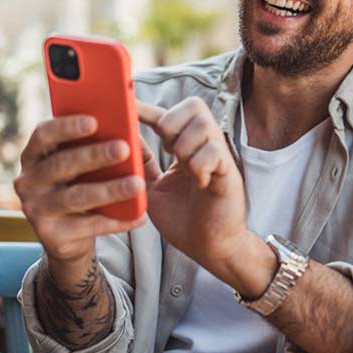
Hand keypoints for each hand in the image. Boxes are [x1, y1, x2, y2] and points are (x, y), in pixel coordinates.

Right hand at [14, 115, 146, 275]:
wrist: (69, 238)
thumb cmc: (79, 187)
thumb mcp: (79, 166)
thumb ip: (91, 147)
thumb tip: (125, 130)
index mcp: (34, 156)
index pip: (43, 134)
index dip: (66, 127)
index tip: (94, 121)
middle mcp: (28, 181)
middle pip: (61, 165)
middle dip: (94, 155)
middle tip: (124, 148)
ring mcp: (36, 210)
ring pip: (76, 197)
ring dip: (110, 190)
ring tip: (138, 184)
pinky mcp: (51, 236)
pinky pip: (89, 226)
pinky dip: (116, 221)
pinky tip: (139, 215)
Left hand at [138, 98, 270, 294]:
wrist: (209, 248)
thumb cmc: (184, 220)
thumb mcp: (153, 188)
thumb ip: (143, 164)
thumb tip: (124, 141)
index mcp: (186, 148)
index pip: (168, 115)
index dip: (147, 108)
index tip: (127, 105)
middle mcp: (205, 147)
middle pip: (193, 106)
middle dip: (172, 123)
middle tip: (168, 150)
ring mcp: (219, 157)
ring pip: (203, 124)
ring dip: (186, 146)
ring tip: (185, 169)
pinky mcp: (229, 172)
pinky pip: (214, 151)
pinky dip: (201, 165)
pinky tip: (200, 183)